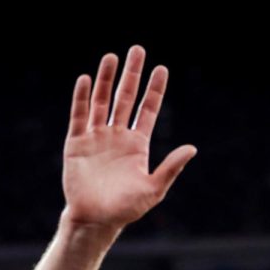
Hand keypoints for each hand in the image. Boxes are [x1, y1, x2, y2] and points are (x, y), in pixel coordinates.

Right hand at [61, 46, 197, 229]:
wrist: (95, 219)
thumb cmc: (126, 209)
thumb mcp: (153, 189)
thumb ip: (171, 168)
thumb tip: (193, 148)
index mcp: (137, 145)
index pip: (148, 109)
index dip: (155, 89)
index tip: (162, 68)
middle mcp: (117, 136)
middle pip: (126, 98)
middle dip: (132, 74)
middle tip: (138, 49)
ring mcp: (96, 137)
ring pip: (102, 101)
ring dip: (107, 79)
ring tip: (112, 57)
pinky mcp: (76, 143)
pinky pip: (79, 115)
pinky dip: (82, 98)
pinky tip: (86, 79)